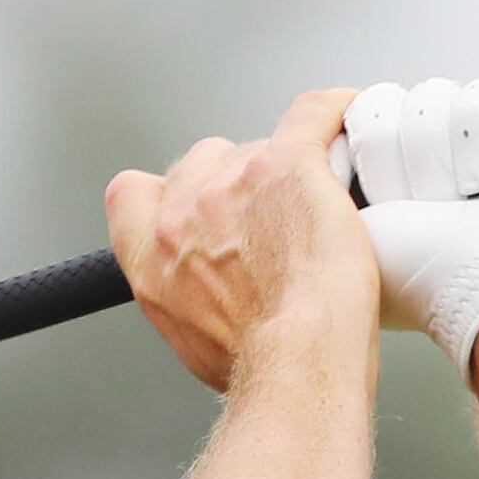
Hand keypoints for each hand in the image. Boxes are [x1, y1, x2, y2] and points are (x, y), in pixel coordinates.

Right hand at [103, 88, 378, 393]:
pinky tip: (345, 126)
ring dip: (285, 168)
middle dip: (235, 182)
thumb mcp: (191, 340)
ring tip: (317, 207)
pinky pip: (314, 114)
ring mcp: (234, 180)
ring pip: (259, 146)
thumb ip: (186, 294)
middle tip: (272, 217)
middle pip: (203, 162)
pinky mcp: (288, 163)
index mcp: (149, 256)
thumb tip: (210, 292)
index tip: (195, 205)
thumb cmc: (256, 363)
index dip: (167, 193)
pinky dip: (333, 116)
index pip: (133, 192)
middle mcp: (183, 212)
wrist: (297, 361)